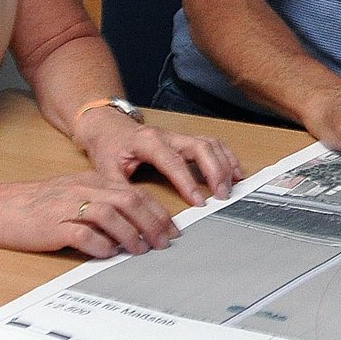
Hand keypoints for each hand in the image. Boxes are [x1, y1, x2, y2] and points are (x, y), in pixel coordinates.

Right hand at [0, 173, 180, 257]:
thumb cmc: (35, 204)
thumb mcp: (72, 193)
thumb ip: (101, 201)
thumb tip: (132, 220)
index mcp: (90, 181)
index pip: (133, 192)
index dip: (156, 211)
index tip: (170, 228)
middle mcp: (82, 190)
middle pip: (128, 201)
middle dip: (152, 222)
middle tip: (164, 242)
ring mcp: (68, 207)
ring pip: (110, 215)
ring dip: (130, 233)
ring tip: (141, 250)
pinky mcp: (54, 226)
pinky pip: (83, 234)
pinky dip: (100, 244)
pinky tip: (109, 253)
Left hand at [76, 109, 241, 205]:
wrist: (106, 126)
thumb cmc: (108, 146)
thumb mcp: (106, 170)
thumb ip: (122, 191)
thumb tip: (137, 213)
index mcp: (148, 142)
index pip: (174, 162)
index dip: (188, 182)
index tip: (199, 201)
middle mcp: (168, 136)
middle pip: (200, 148)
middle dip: (215, 171)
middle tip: (223, 194)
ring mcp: (179, 136)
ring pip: (210, 144)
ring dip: (224, 163)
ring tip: (232, 185)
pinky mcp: (185, 139)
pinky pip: (212, 144)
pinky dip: (226, 156)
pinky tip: (234, 171)